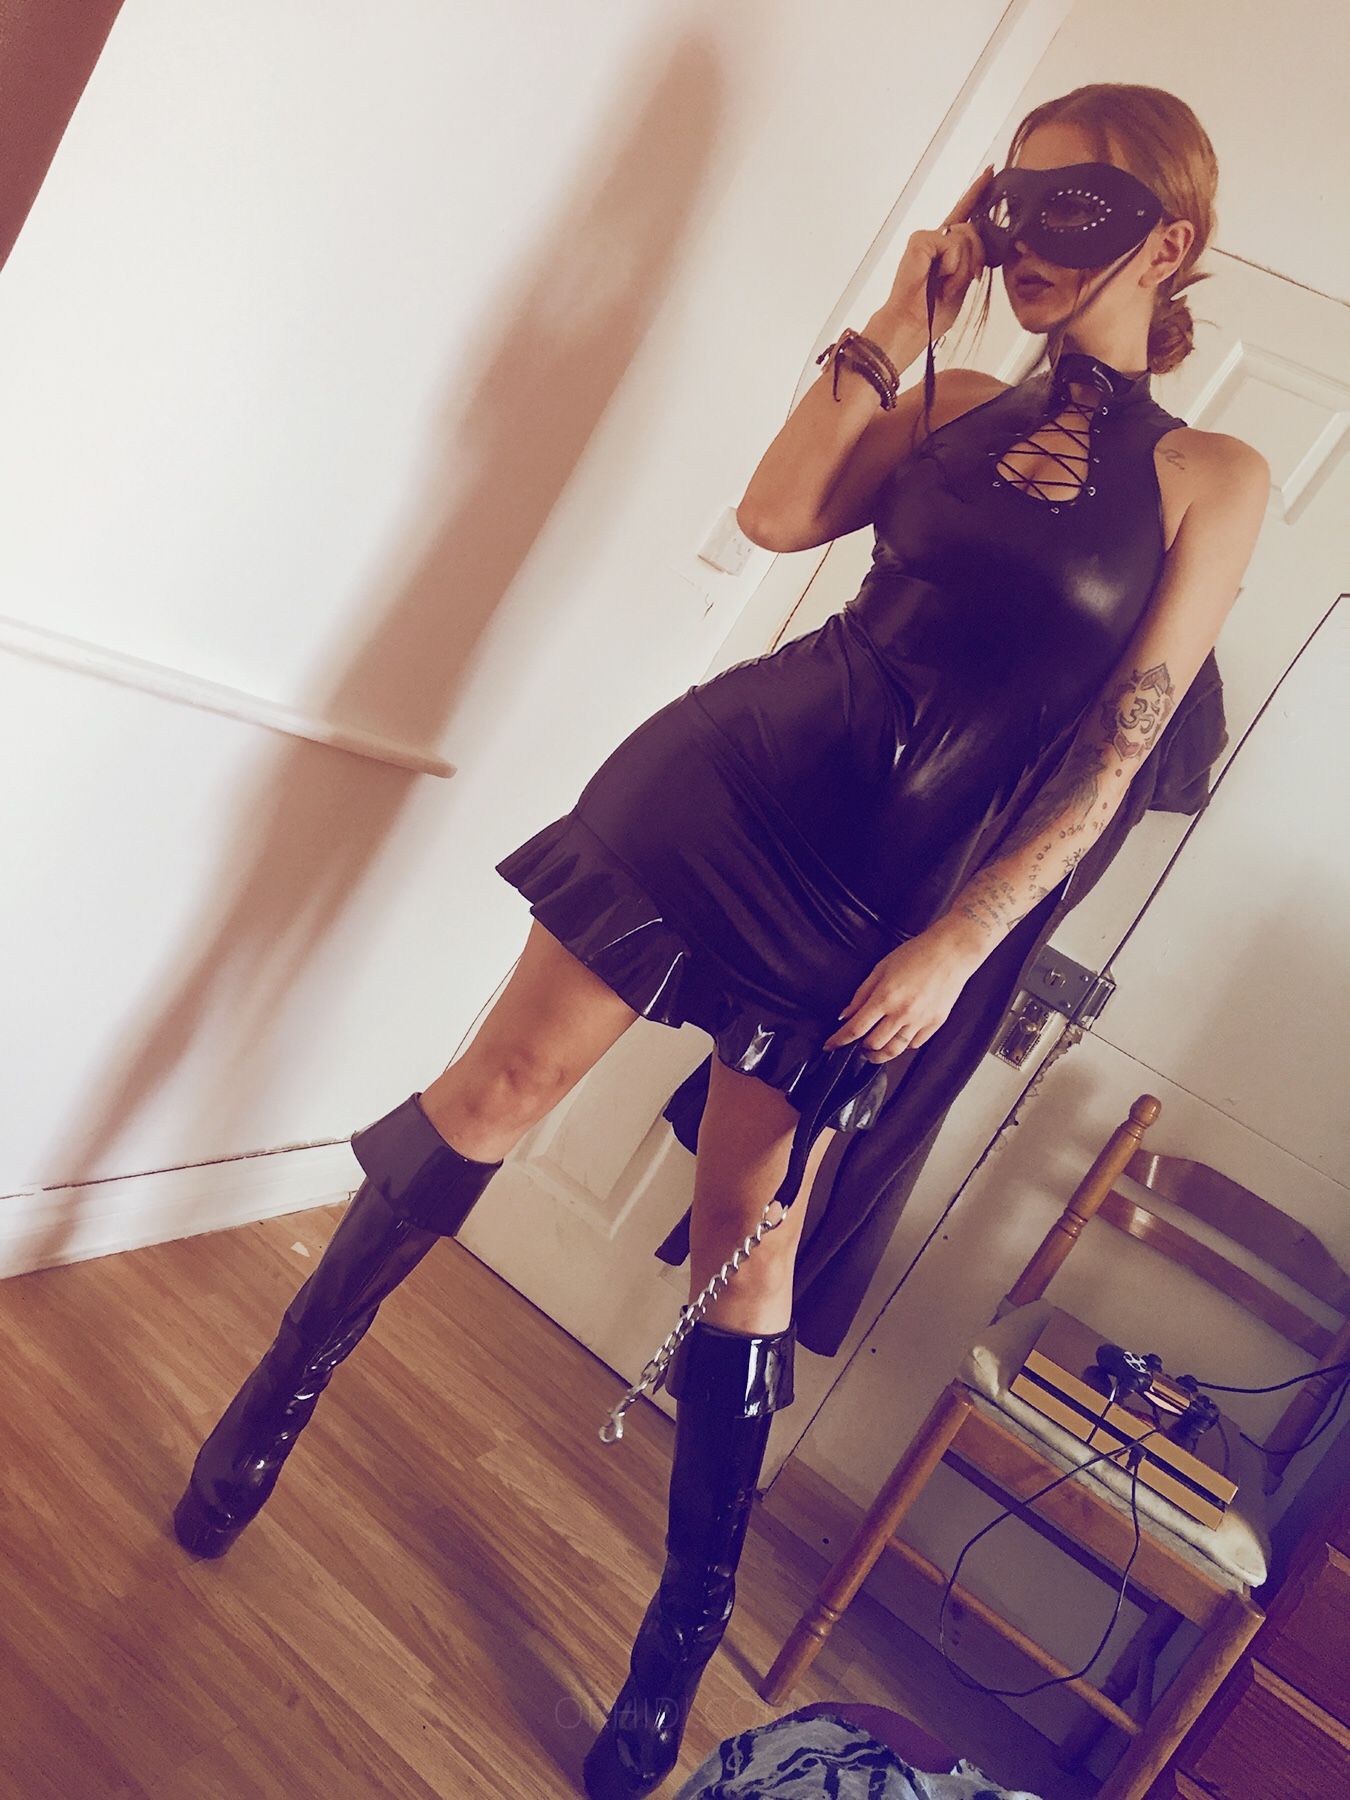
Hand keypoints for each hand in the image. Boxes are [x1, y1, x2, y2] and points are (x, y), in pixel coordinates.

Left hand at [821, 924, 982, 1060]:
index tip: (830, 1046)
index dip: (839, 1040)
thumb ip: (862, 994)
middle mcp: (902, 1013)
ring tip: (873, 1050)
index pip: (855, 1028)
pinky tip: (897, 1038)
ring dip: (879, 1054)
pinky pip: (914, 1044)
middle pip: (873, 1044)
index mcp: (885, 997)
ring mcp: (920, 1021)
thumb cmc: (916, 954)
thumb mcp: (881, 968)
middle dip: (860, 1048)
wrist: (951, 952)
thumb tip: (846, 1015)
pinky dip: (902, 1045)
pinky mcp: (935, 1024)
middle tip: (856, 1045)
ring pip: (894, 1050)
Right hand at [885, 164, 992, 340]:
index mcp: (946, 249)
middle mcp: (936, 239)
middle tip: (956, 284)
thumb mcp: (962, 283)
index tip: (990, 171)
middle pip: (973, 231)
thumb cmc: (932, 312)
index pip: (965, 214)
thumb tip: (980, 239)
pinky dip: (950, 267)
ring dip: (961, 269)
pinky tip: (935, 278)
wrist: (912, 326)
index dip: (977, 192)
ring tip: (943, 285)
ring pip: (965, 239)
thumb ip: (972, 258)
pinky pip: (952, 246)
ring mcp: (927, 238)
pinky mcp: (920, 240)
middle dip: (974, 260)